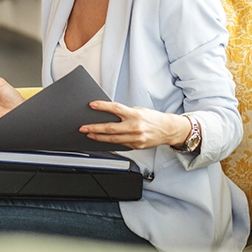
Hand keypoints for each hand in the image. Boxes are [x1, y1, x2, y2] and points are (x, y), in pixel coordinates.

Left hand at [80, 101, 194, 149]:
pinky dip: (109, 142)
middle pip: (110, 128)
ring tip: (89, 134)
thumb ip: (124, 112)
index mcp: (135, 115)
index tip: (92, 105)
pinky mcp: (136, 146)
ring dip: (98, 137)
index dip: (102, 106)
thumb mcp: (138, 110)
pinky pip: (120, 144)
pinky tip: (102, 140)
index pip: (115, 109)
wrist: (169, 129)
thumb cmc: (153, 118)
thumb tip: (107, 113)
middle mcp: (135, 127)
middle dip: (94, 128)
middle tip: (83, 127)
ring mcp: (136, 139)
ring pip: (113, 139)